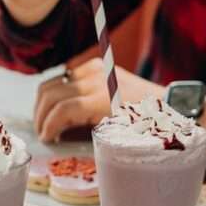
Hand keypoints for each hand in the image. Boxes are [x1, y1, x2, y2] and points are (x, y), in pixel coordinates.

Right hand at [34, 57, 165, 141]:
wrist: (164, 101)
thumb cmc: (142, 123)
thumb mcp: (114, 133)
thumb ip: (85, 133)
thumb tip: (58, 138)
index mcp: (102, 99)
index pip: (61, 110)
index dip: (48, 126)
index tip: (46, 139)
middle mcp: (95, 79)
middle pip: (51, 94)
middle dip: (41, 116)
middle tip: (42, 132)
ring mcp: (93, 69)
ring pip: (52, 83)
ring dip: (43, 103)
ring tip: (46, 121)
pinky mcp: (93, 65)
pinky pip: (63, 76)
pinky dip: (55, 91)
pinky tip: (57, 106)